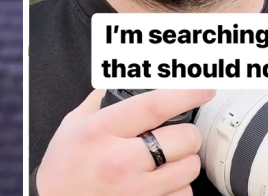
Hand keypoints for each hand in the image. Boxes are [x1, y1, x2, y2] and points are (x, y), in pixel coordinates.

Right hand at [35, 89, 213, 195]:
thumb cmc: (64, 167)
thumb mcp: (73, 124)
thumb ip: (100, 101)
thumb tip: (126, 82)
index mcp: (100, 132)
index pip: (154, 106)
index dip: (186, 94)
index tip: (203, 88)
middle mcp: (120, 162)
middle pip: (183, 139)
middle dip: (187, 134)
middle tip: (177, 135)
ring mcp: (135, 191)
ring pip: (189, 170)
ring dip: (184, 162)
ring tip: (165, 162)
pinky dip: (179, 188)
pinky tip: (161, 183)